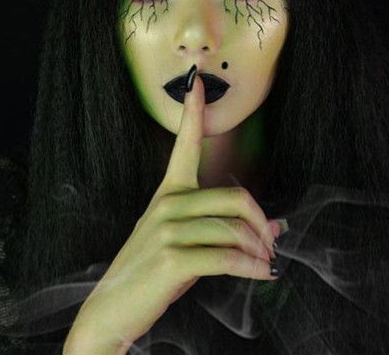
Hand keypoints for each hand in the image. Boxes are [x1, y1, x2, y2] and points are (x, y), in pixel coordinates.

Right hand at [64, 68, 278, 354]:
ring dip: (259, 252)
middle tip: (272, 244)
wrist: (112, 309)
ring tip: (266, 264)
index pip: (184, 143)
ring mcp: (167, 230)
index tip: (197, 80)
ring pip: (234, 230)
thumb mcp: (186, 243)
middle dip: (262, 224)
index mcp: (169, 192)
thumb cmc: (152, 271)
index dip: (193, 110)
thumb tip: (275, 228)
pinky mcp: (171, 259)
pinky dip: (250, 269)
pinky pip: (225, 258)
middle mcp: (168, 204)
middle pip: (235, 199)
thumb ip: (223, 228)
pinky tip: (260, 274)